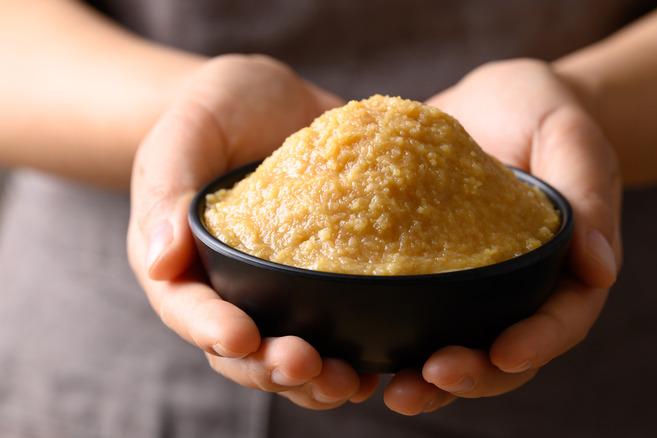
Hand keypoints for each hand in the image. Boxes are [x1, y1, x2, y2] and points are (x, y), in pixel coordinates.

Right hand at [127, 54, 379, 408]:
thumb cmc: (220, 108)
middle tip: (308, 366)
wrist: (277, 102)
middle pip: (243, 350)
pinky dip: (356, 350)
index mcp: (184, 263)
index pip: (188, 309)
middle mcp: (231, 289)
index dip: (211, 330)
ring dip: (319, 378)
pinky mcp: (326, 280)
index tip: (242, 337)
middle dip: (273, 367)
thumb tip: (158, 261)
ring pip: (291, 352)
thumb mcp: (189, 130)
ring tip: (351, 382)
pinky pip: (338, 326)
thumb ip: (167, 187)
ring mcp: (281, 290)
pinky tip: (382, 362)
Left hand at [383, 59, 622, 414]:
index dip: (538, 342)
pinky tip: (358, 350)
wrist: (488, 100)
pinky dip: (392, 336)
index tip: (505, 353)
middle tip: (429, 380)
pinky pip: (414, 312)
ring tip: (392, 391)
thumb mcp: (570, 136)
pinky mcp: (430, 272)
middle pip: (505, 352)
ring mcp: (472, 286)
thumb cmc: (540, 110)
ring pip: (458, 345)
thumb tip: (601, 270)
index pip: (562, 318)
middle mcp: (517, 288)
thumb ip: (589, 195)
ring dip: (429, 377)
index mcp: (565, 267)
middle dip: (473, 375)